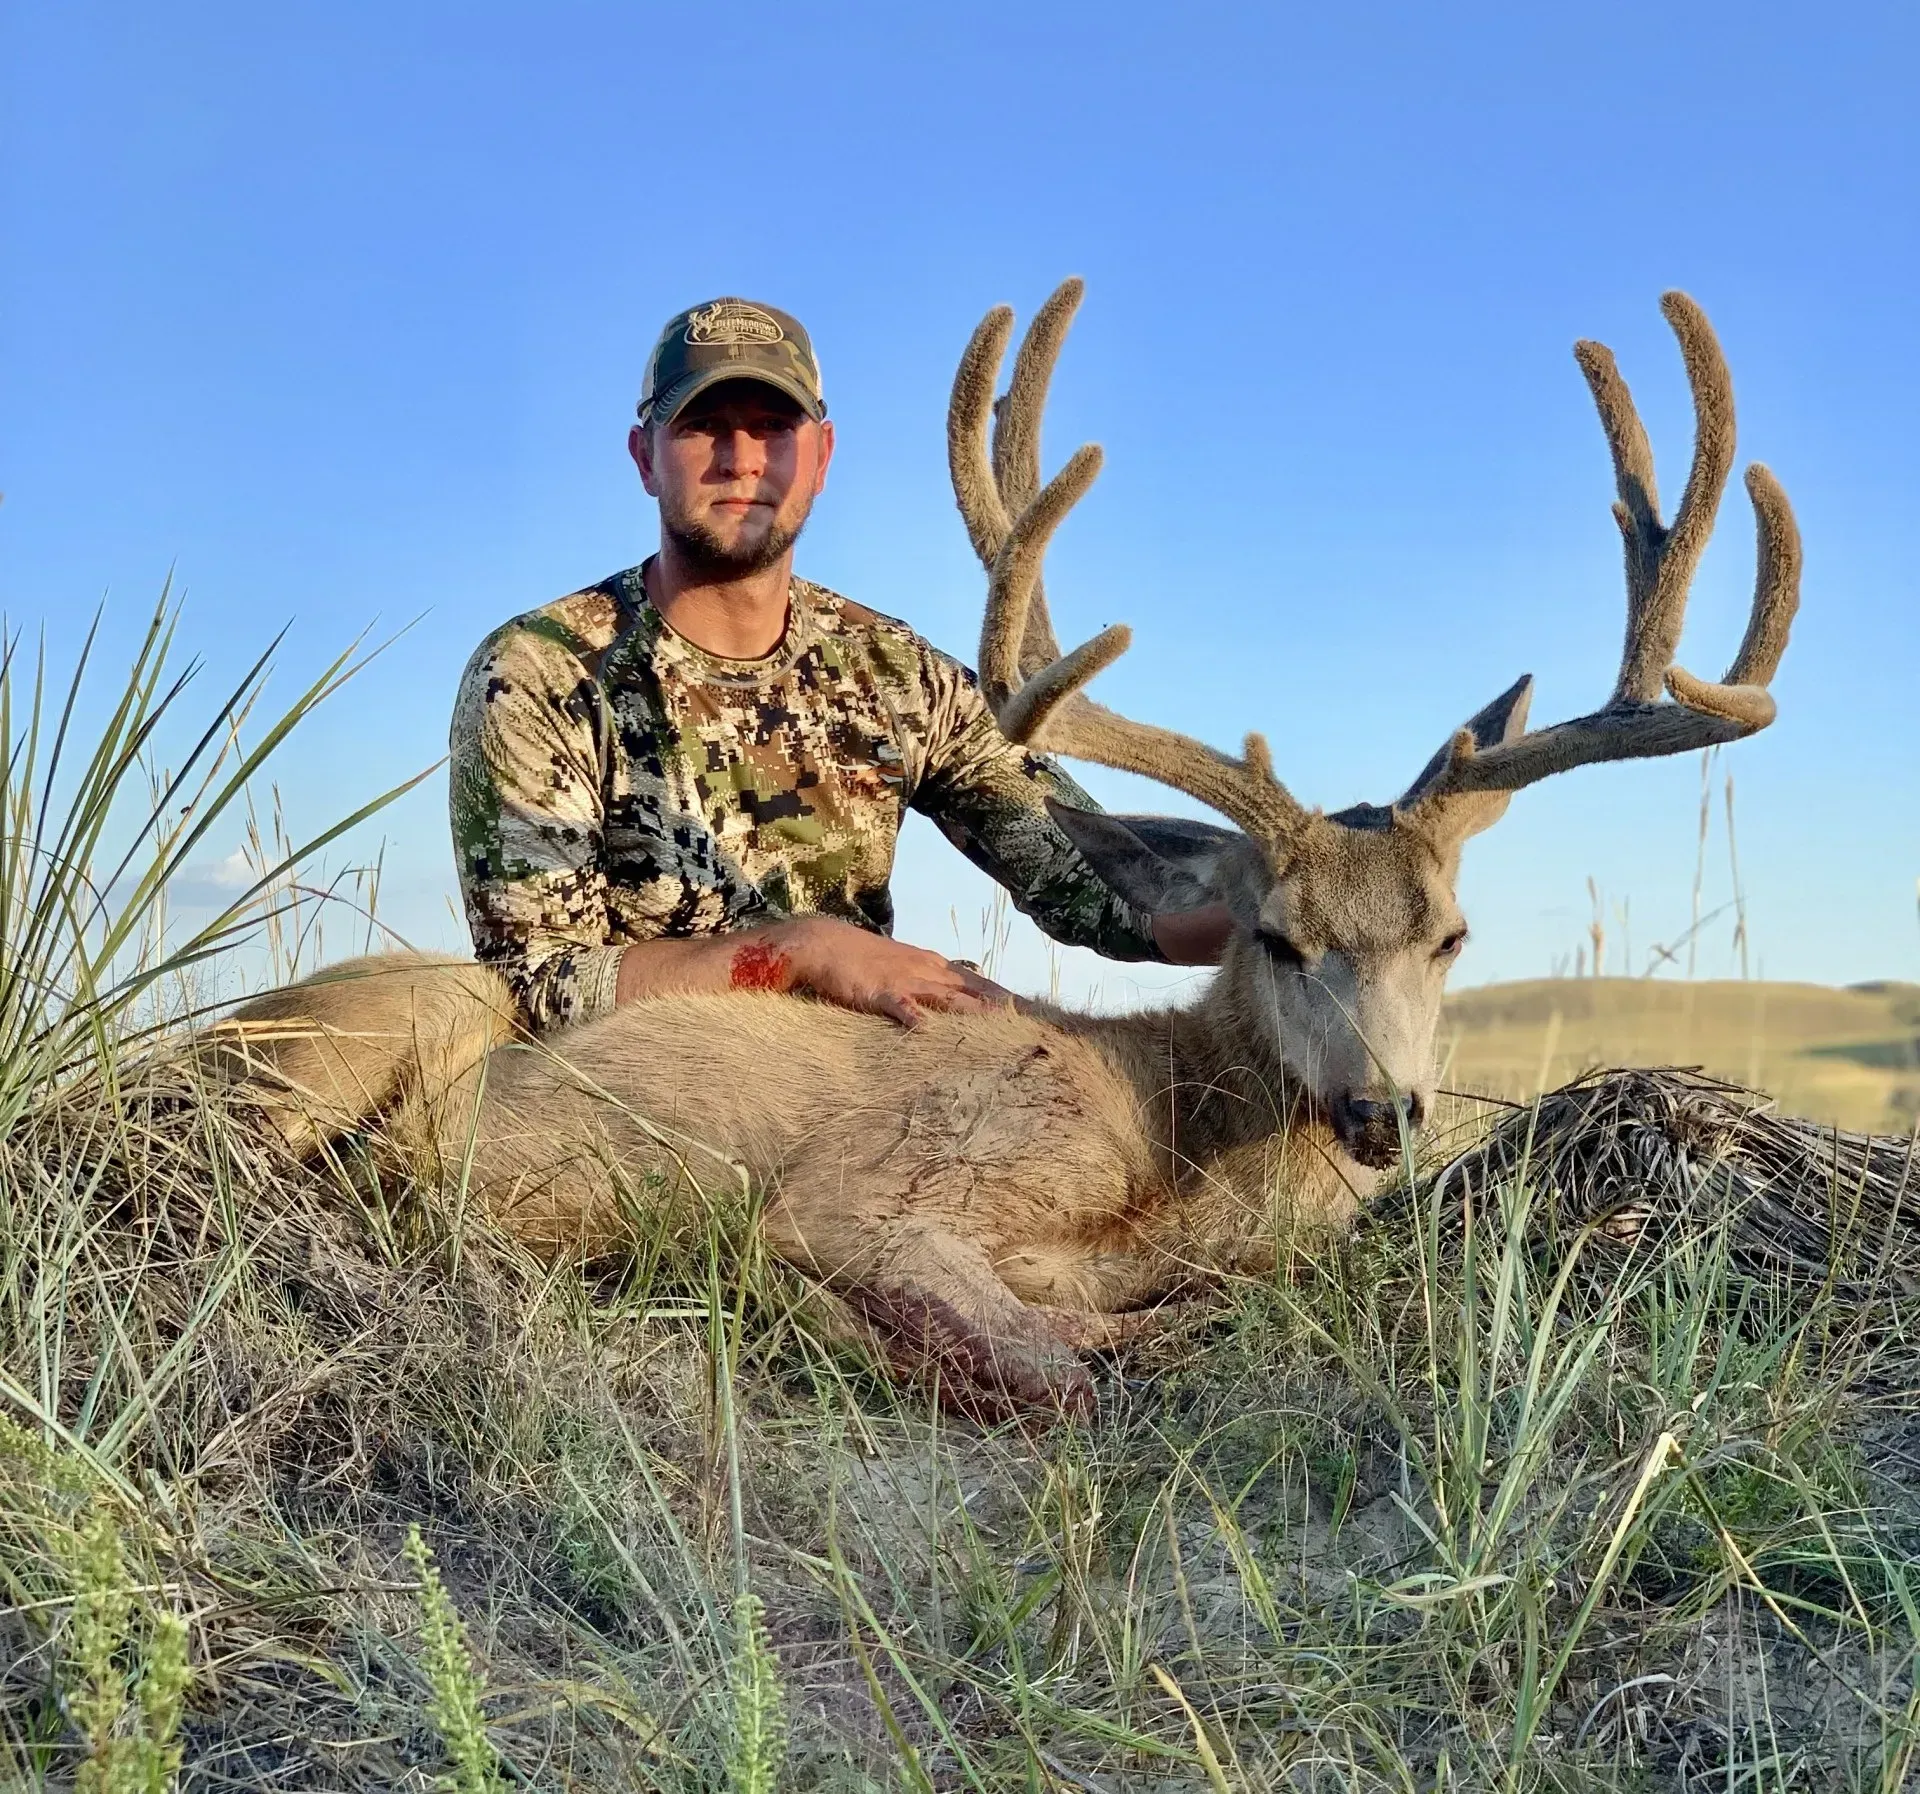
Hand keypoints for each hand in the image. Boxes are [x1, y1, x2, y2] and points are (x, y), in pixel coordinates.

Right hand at [782, 917, 1015, 1027]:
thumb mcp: (904, 962)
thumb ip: (932, 973)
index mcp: (931, 965)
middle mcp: (925, 970)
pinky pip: (902, 1007)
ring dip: (973, 1010)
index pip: (976, 980)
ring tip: (1001, 1023)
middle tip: (1032, 1021)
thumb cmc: (862, 957)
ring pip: (946, 998)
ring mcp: (904, 981)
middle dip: (1001, 1005)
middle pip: (972, 989)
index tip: (1032, 1011)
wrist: (823, 942)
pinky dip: (916, 1018)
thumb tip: (963, 976)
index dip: (1002, 995)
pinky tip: (929, 1031)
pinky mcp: (879, 992)